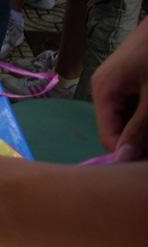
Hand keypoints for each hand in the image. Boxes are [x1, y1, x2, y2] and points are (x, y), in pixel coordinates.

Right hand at [92, 18, 147, 159]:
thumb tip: (121, 161)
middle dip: (142, 140)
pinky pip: (138, 107)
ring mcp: (120, 84)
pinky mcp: (133, 80)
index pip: (109, 138)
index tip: (146, 166)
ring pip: (132, 119)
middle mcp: (106, 89)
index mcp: (103, 91)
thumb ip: (139, 128)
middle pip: (121, 130)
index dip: (129, 154)